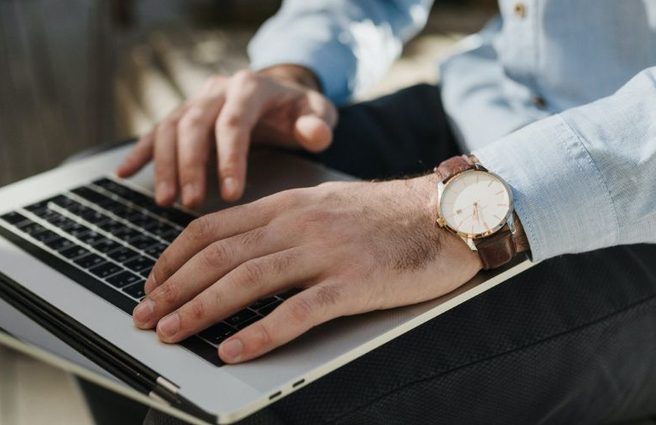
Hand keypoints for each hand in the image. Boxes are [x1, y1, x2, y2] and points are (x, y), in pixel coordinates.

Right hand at [116, 66, 336, 206]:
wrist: (279, 95)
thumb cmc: (299, 111)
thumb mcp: (317, 113)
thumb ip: (318, 124)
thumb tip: (313, 133)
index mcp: (250, 88)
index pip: (234, 123)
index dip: (230, 159)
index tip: (231, 194)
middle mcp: (217, 90)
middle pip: (194, 124)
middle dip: (190, 166)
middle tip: (191, 203)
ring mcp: (196, 101)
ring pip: (169, 128)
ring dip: (164, 165)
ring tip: (165, 201)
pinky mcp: (183, 114)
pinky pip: (155, 131)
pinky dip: (140, 152)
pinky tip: (123, 173)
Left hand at [132, 175, 482, 362]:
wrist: (445, 212)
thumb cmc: (385, 215)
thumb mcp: (325, 205)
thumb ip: (283, 223)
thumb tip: (240, 251)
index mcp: (289, 204)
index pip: (214, 227)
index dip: (174, 256)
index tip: (153, 281)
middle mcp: (300, 224)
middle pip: (220, 256)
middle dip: (173, 288)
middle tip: (144, 315)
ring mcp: (326, 252)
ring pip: (247, 281)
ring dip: (200, 310)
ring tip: (170, 333)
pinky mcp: (354, 282)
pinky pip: (297, 311)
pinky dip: (260, 333)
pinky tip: (233, 350)